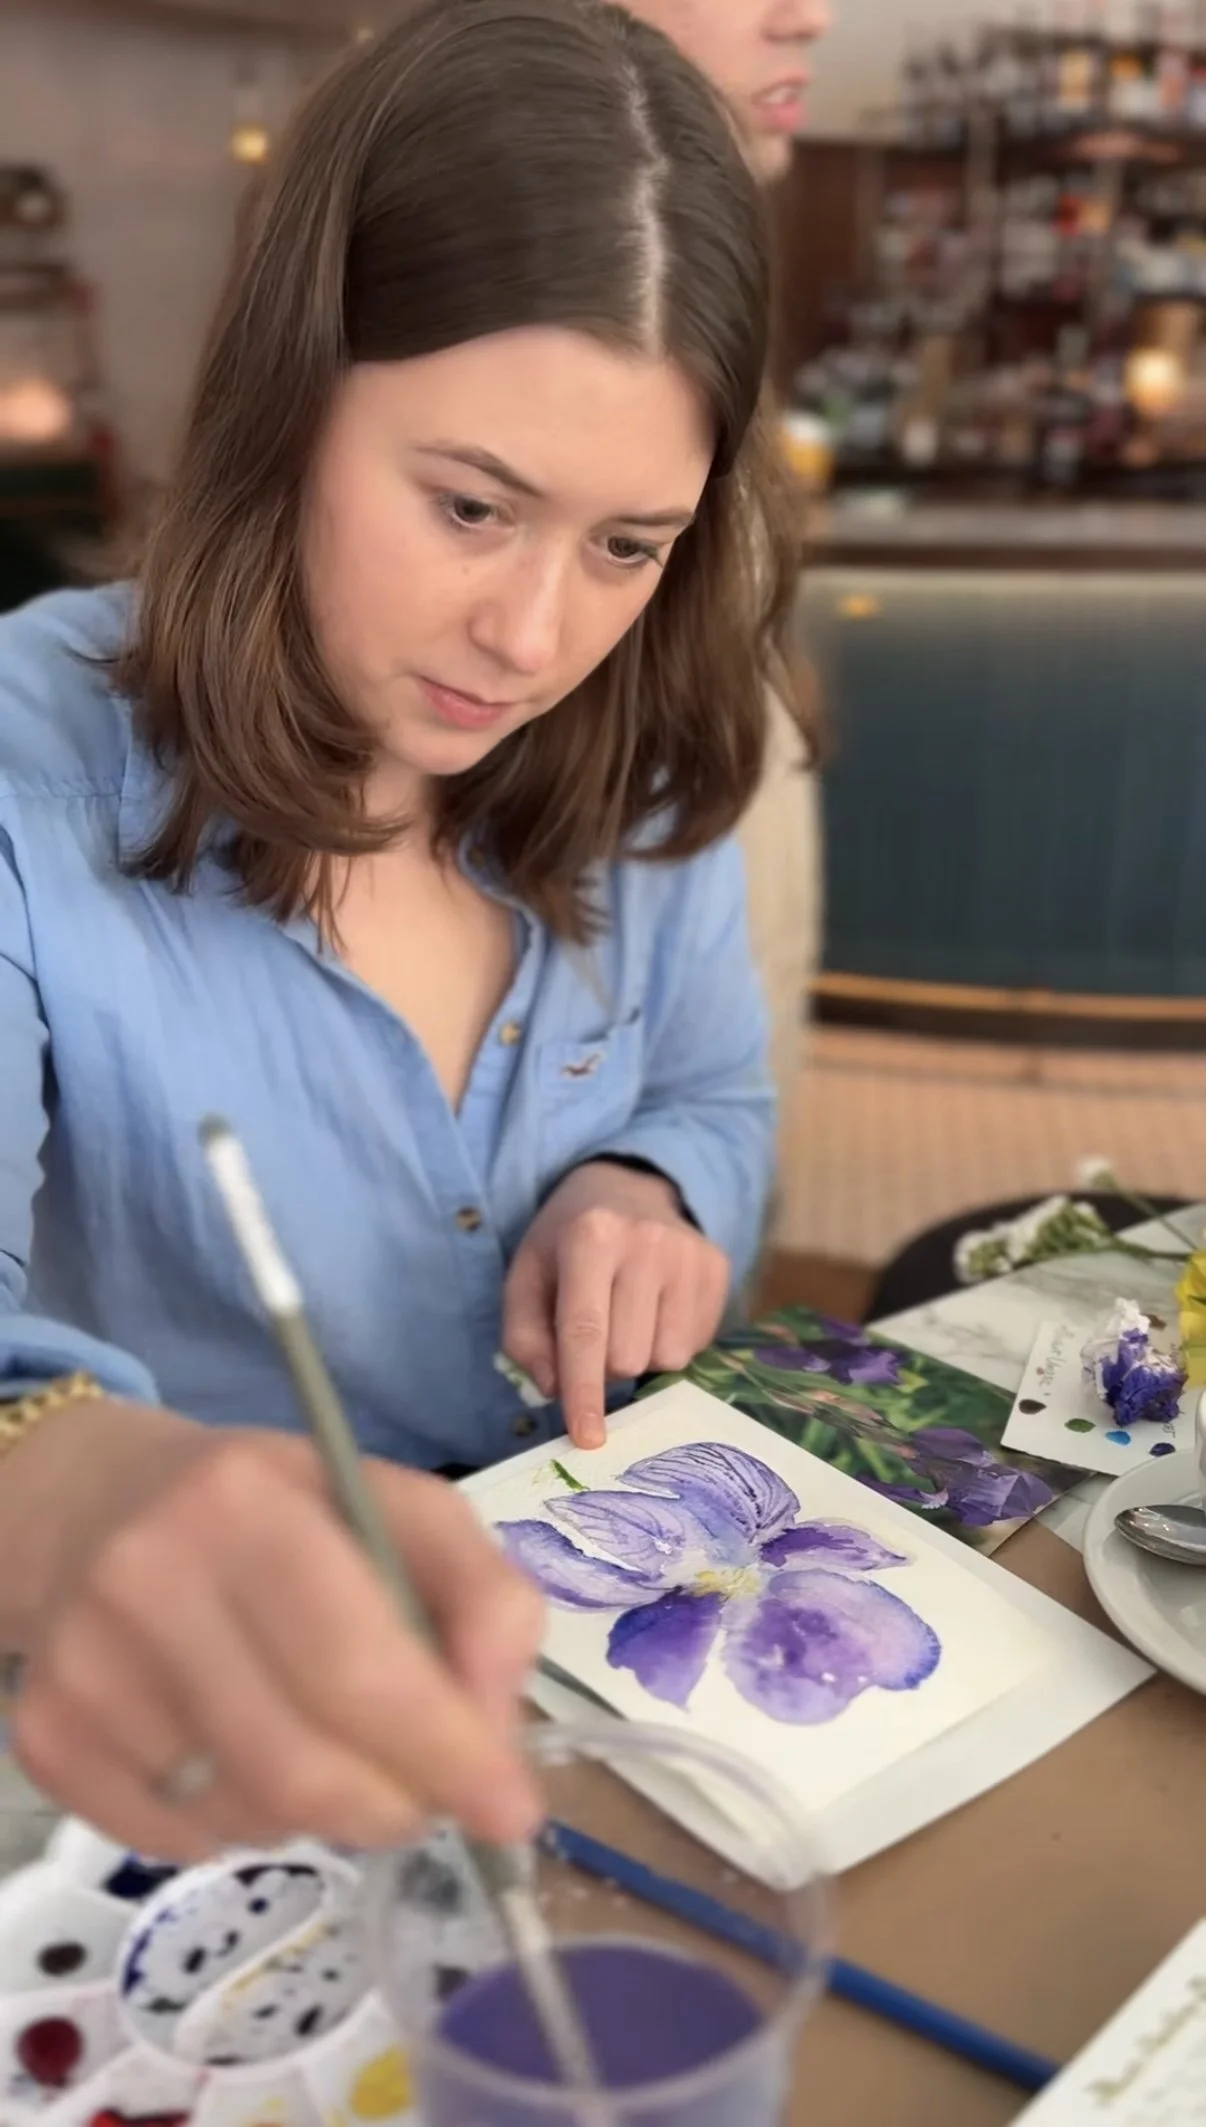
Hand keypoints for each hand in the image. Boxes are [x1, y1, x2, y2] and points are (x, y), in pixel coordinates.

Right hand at [9, 1401, 542, 1861]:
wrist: (96, 1504)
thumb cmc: (277, 1509)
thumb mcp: (395, 1503)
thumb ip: (482, 1595)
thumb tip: (498, 1726)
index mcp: (247, 1503)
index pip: (360, 1663)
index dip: (446, 1751)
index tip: (511, 1811)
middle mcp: (148, 1580)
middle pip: (301, 1763)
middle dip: (397, 1804)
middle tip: (430, 1799)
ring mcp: (85, 1667)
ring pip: (248, 1815)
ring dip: (324, 1812)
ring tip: (325, 1739)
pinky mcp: (46, 1738)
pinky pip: (180, 1842)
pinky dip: (243, 1826)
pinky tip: (243, 1753)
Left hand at [502, 1162, 729, 1449]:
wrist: (624, 1187)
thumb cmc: (565, 1243)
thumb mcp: (526, 1277)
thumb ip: (525, 1337)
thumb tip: (555, 1389)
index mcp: (590, 1237)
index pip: (586, 1333)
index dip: (584, 1393)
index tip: (587, 1439)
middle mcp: (647, 1241)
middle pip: (627, 1356)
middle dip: (605, 1366)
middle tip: (595, 1333)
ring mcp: (690, 1254)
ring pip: (667, 1358)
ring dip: (640, 1357)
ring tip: (627, 1318)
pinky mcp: (718, 1266)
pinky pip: (696, 1346)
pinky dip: (669, 1344)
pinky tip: (655, 1310)